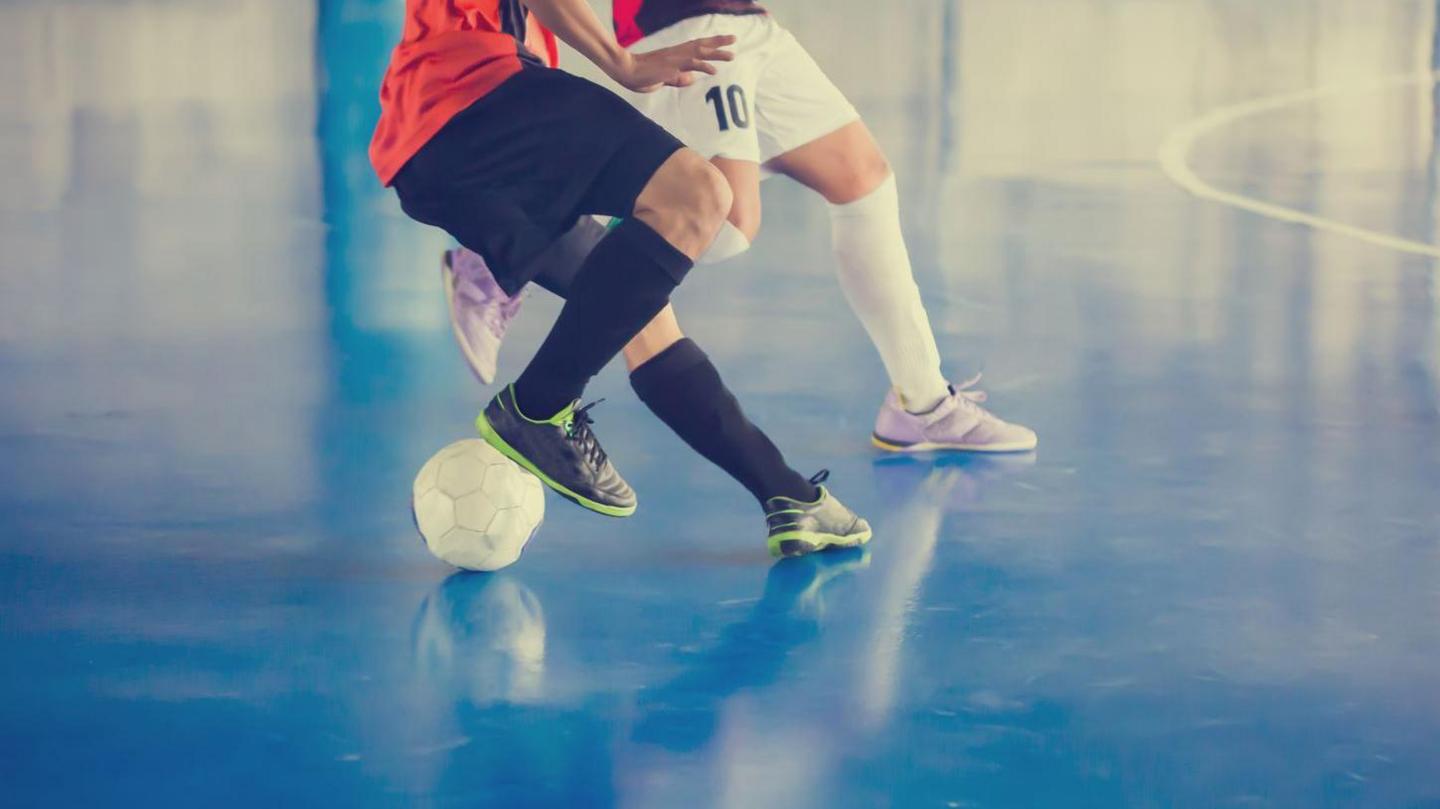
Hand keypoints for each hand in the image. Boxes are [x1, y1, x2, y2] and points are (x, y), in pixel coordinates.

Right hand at [613, 35, 734, 92]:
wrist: (624, 70)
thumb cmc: (640, 75)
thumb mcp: (663, 79)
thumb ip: (677, 79)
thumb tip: (692, 79)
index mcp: (674, 54)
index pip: (696, 46)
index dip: (710, 44)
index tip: (724, 42)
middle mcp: (676, 53)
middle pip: (701, 45)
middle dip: (719, 42)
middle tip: (734, 38)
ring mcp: (674, 59)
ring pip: (699, 52)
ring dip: (716, 53)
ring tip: (732, 55)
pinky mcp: (671, 67)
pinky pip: (690, 65)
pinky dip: (703, 66)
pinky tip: (714, 70)